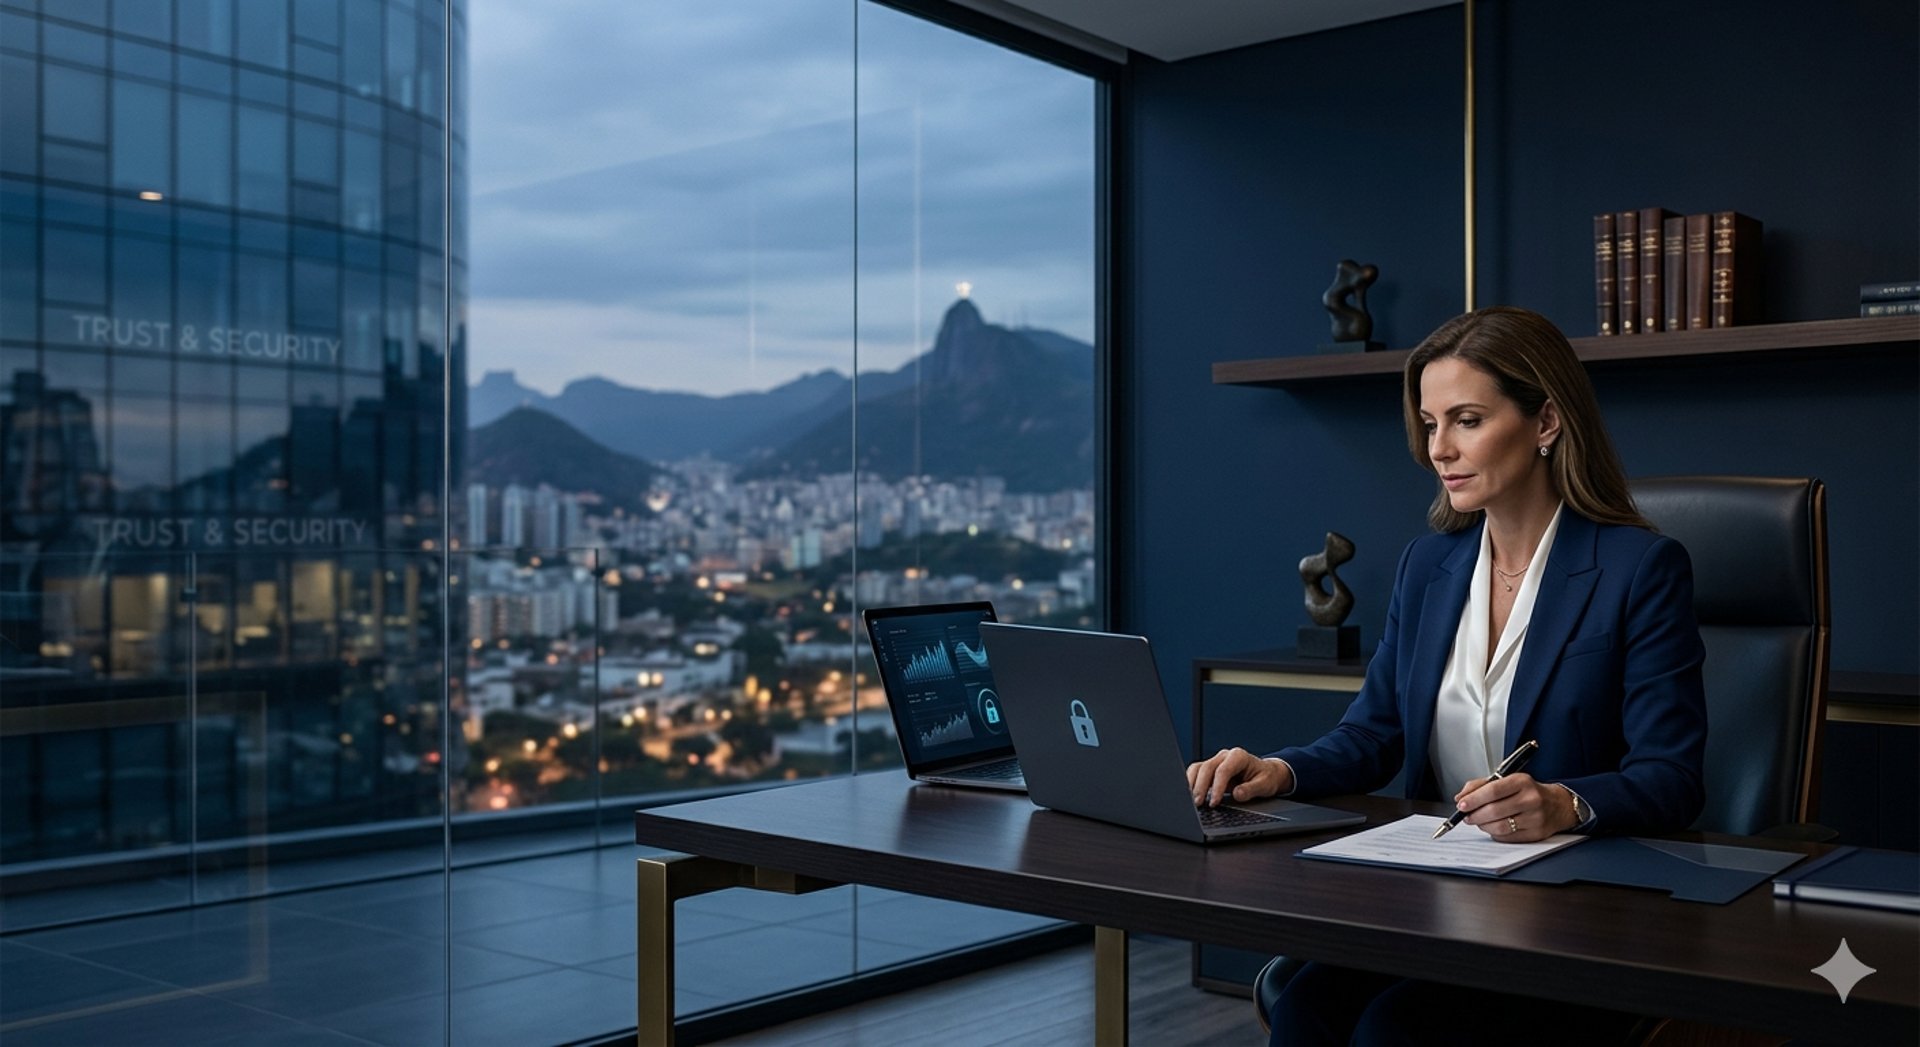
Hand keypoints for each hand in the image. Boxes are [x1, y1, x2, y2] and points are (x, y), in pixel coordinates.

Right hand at [1186, 747, 1292, 806]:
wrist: (1266, 773)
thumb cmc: (1266, 777)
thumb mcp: (1265, 785)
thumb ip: (1251, 789)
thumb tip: (1237, 794)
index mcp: (1239, 756)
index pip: (1223, 770)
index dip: (1217, 787)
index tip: (1214, 802)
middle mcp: (1225, 756)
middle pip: (1207, 768)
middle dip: (1201, 787)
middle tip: (1198, 804)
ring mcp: (1216, 761)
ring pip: (1198, 769)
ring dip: (1193, 785)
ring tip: (1193, 802)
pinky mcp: (1211, 769)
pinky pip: (1196, 773)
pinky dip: (1192, 783)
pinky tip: (1192, 796)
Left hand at [1452, 774, 1577, 842]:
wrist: (1558, 805)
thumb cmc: (1527, 791)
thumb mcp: (1507, 780)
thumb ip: (1481, 785)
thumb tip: (1460, 797)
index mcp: (1522, 782)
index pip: (1493, 790)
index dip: (1474, 799)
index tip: (1461, 804)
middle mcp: (1531, 799)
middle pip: (1494, 810)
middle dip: (1474, 815)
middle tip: (1466, 816)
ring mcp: (1535, 818)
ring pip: (1500, 827)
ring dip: (1483, 826)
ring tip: (1478, 821)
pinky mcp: (1536, 834)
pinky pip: (1507, 838)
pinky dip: (1494, 833)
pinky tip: (1493, 827)